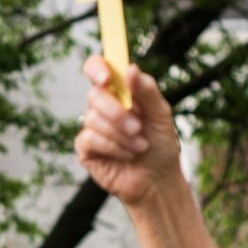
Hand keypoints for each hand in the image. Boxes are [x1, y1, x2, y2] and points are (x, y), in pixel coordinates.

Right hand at [75, 56, 184, 206]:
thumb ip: (147, 90)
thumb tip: (131, 68)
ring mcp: (92, 127)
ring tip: (140, 147)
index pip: (97, 69)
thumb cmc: (160, 145)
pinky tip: (127, 155)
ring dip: (121, 135)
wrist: (158, 179)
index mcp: (119, 92)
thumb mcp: (161, 114)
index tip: (106, 78)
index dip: (97, 68)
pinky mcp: (86, 149)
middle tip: (138, 128)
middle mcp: (102, 106)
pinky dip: (113, 147)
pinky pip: (90, 139)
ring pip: (93, 119)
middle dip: (117, 112)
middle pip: (94, 95)